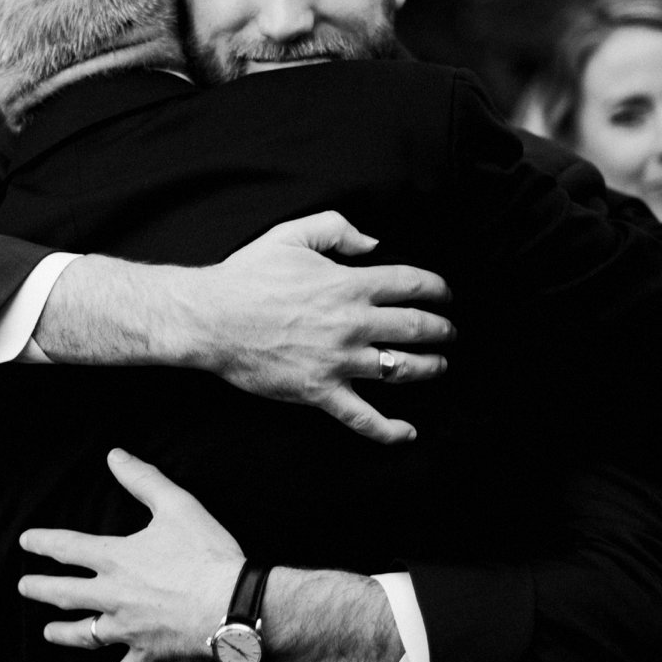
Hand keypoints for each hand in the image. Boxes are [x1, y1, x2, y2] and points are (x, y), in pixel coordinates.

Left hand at [19, 449, 242, 661]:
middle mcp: (113, 596)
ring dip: (64, 634)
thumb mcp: (176, 506)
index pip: (68, 548)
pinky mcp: (148, 656)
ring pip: (85, 635)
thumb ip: (143, 479)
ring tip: (47, 633)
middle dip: (41, 590)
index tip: (26, 542)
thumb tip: (115, 455)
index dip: (44, 543)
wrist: (234, 606)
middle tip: (23, 588)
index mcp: (117, 559)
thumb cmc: (207, 554)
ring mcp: (128, 630)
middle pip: (65, 594)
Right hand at [184, 212, 454, 441]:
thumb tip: (373, 242)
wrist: (211, 319)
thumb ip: (336, 228)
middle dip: (443, 330)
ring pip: (401, 370)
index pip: (412, 285)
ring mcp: (339, 361)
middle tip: (450, 332)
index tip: (446, 294)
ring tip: (440, 365)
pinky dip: (389, 429)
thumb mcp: (291, 235)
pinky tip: (408, 432)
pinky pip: (363, 417)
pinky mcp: (320, 392)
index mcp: (348, 284)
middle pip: (416, 328)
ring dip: (430, 368)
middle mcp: (352, 324)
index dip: (438, 289)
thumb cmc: (247, 276)